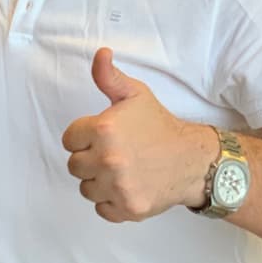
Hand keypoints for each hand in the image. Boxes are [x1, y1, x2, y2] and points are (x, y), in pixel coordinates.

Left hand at [61, 48, 214, 221]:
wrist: (192, 160)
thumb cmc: (159, 125)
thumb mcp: (134, 94)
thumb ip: (109, 76)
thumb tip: (100, 53)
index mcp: (104, 129)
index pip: (69, 139)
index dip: (84, 136)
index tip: (102, 135)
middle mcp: (108, 160)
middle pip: (74, 166)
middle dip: (89, 159)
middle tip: (113, 153)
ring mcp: (118, 187)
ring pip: (86, 188)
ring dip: (98, 181)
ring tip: (120, 170)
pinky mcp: (128, 209)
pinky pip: (101, 209)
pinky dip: (111, 202)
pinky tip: (125, 186)